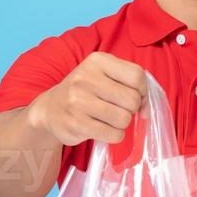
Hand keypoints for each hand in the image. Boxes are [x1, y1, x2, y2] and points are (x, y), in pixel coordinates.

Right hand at [26, 52, 147, 145]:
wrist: (50, 110)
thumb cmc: (84, 92)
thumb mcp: (102, 74)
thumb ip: (128, 82)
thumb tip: (147, 107)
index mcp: (96, 61)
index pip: (137, 75)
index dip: (143, 91)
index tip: (137, 98)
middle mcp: (85, 78)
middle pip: (132, 99)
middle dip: (132, 109)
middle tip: (119, 109)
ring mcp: (79, 102)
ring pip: (124, 119)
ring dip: (122, 123)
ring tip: (109, 119)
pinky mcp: (77, 124)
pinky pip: (114, 134)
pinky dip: (114, 135)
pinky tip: (103, 129)